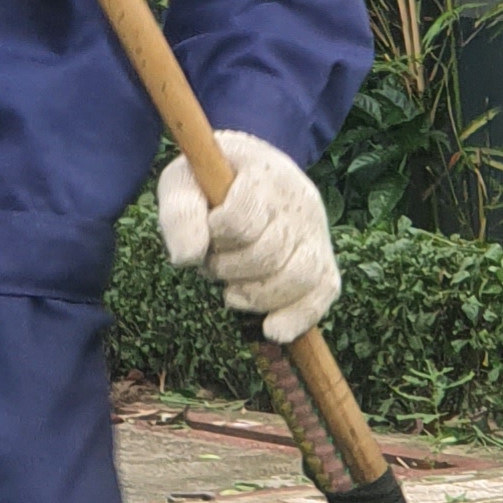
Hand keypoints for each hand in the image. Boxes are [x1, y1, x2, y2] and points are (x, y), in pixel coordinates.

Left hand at [156, 132, 339, 344]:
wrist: (247, 173)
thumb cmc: (210, 183)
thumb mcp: (183, 182)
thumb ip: (179, 214)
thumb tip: (186, 258)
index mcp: (264, 173)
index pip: (240, 219)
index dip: (215, 235)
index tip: (208, 228)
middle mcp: (299, 200)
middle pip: (267, 254)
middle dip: (227, 268)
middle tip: (213, 260)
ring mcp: (316, 231)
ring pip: (298, 277)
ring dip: (254, 295)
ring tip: (233, 288)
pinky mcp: (324, 259)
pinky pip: (323, 292)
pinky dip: (297, 317)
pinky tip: (272, 329)